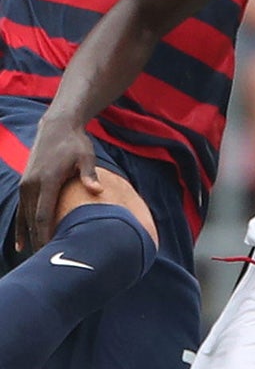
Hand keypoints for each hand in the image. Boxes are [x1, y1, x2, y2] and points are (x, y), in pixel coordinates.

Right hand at [16, 117, 101, 252]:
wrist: (57, 127)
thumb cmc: (76, 143)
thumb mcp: (86, 156)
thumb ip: (89, 175)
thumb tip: (97, 190)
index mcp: (47, 180)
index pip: (43, 215)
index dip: (44, 235)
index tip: (49, 252)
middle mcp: (32, 185)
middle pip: (32, 221)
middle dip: (38, 242)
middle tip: (46, 264)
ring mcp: (26, 185)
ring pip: (25, 218)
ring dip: (30, 238)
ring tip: (38, 260)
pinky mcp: (25, 184)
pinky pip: (21, 211)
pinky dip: (21, 227)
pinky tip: (22, 245)